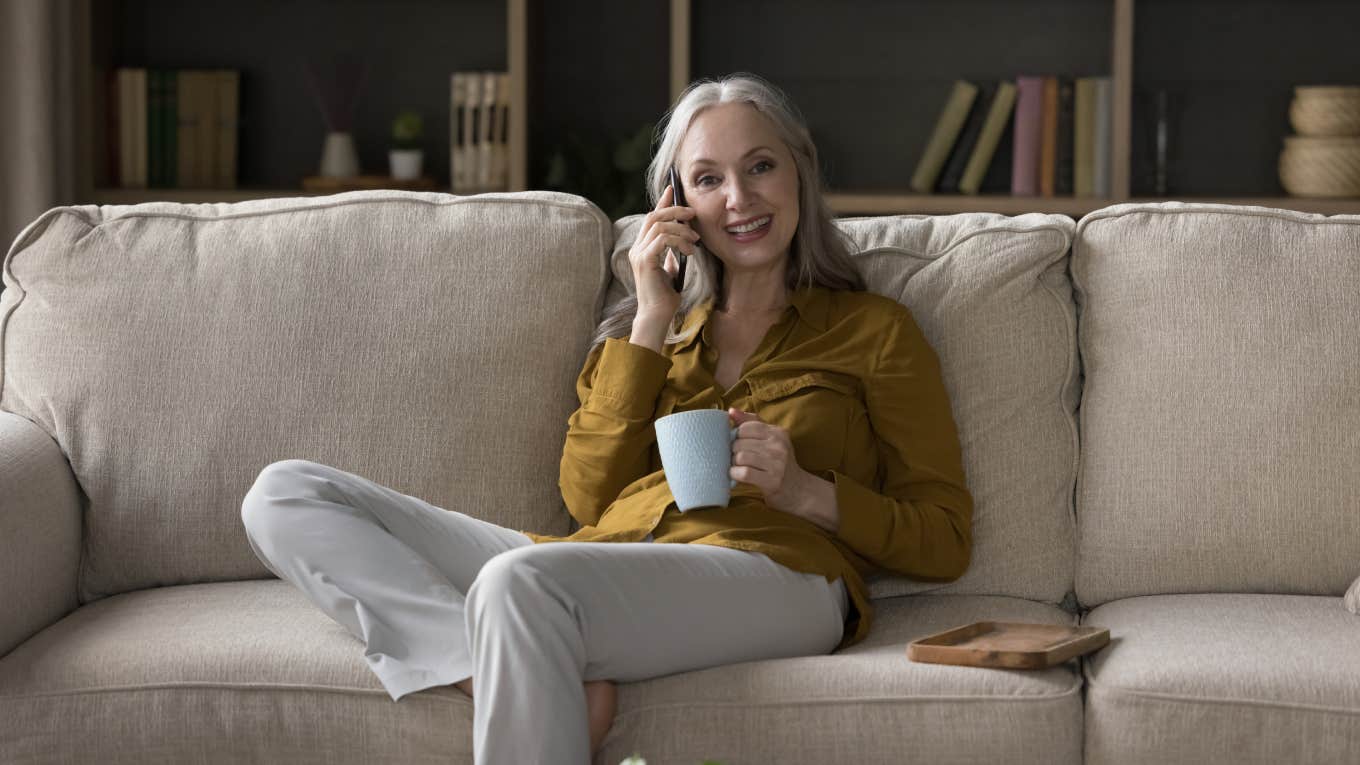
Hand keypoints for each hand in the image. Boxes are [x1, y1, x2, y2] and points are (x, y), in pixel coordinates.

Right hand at [629, 183, 699, 322]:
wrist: (657, 315)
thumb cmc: (665, 297)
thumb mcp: (670, 270)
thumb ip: (671, 254)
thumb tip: (681, 242)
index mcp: (642, 248)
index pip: (651, 218)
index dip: (662, 201)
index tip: (673, 189)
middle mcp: (637, 248)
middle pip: (653, 216)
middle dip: (674, 210)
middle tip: (693, 213)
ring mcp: (639, 254)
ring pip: (659, 225)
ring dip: (681, 229)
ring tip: (694, 240)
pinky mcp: (645, 261)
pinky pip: (662, 239)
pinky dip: (678, 241)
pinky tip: (689, 251)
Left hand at [728, 408, 813, 518]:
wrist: (798, 490)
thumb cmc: (779, 463)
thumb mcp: (771, 439)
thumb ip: (752, 423)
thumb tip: (731, 411)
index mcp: (778, 433)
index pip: (746, 427)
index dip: (737, 436)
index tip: (739, 444)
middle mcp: (779, 446)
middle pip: (740, 442)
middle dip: (733, 451)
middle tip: (737, 458)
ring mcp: (776, 464)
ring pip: (740, 457)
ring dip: (733, 464)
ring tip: (738, 466)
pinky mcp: (772, 481)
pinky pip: (744, 473)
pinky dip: (735, 474)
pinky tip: (737, 475)